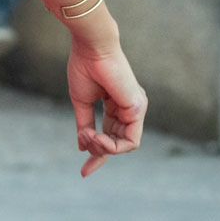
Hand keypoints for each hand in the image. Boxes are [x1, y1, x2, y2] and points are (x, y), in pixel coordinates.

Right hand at [66, 37, 146, 176]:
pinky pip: (129, 141)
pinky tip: (97, 137)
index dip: (98, 155)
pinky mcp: (137, 109)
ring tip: (87, 136)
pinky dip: (112, 146)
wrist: (91, 48)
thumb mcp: (81, 102)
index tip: (84, 172)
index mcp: (117, 106)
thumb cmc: (85, 68)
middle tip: (82, 142)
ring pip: (124, 145)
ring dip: (103, 148)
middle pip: (117, 143)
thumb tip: (82, 146)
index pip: (111, 136)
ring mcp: (136, 110)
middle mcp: (130, 109)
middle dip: (98, 151)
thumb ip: (85, 124)